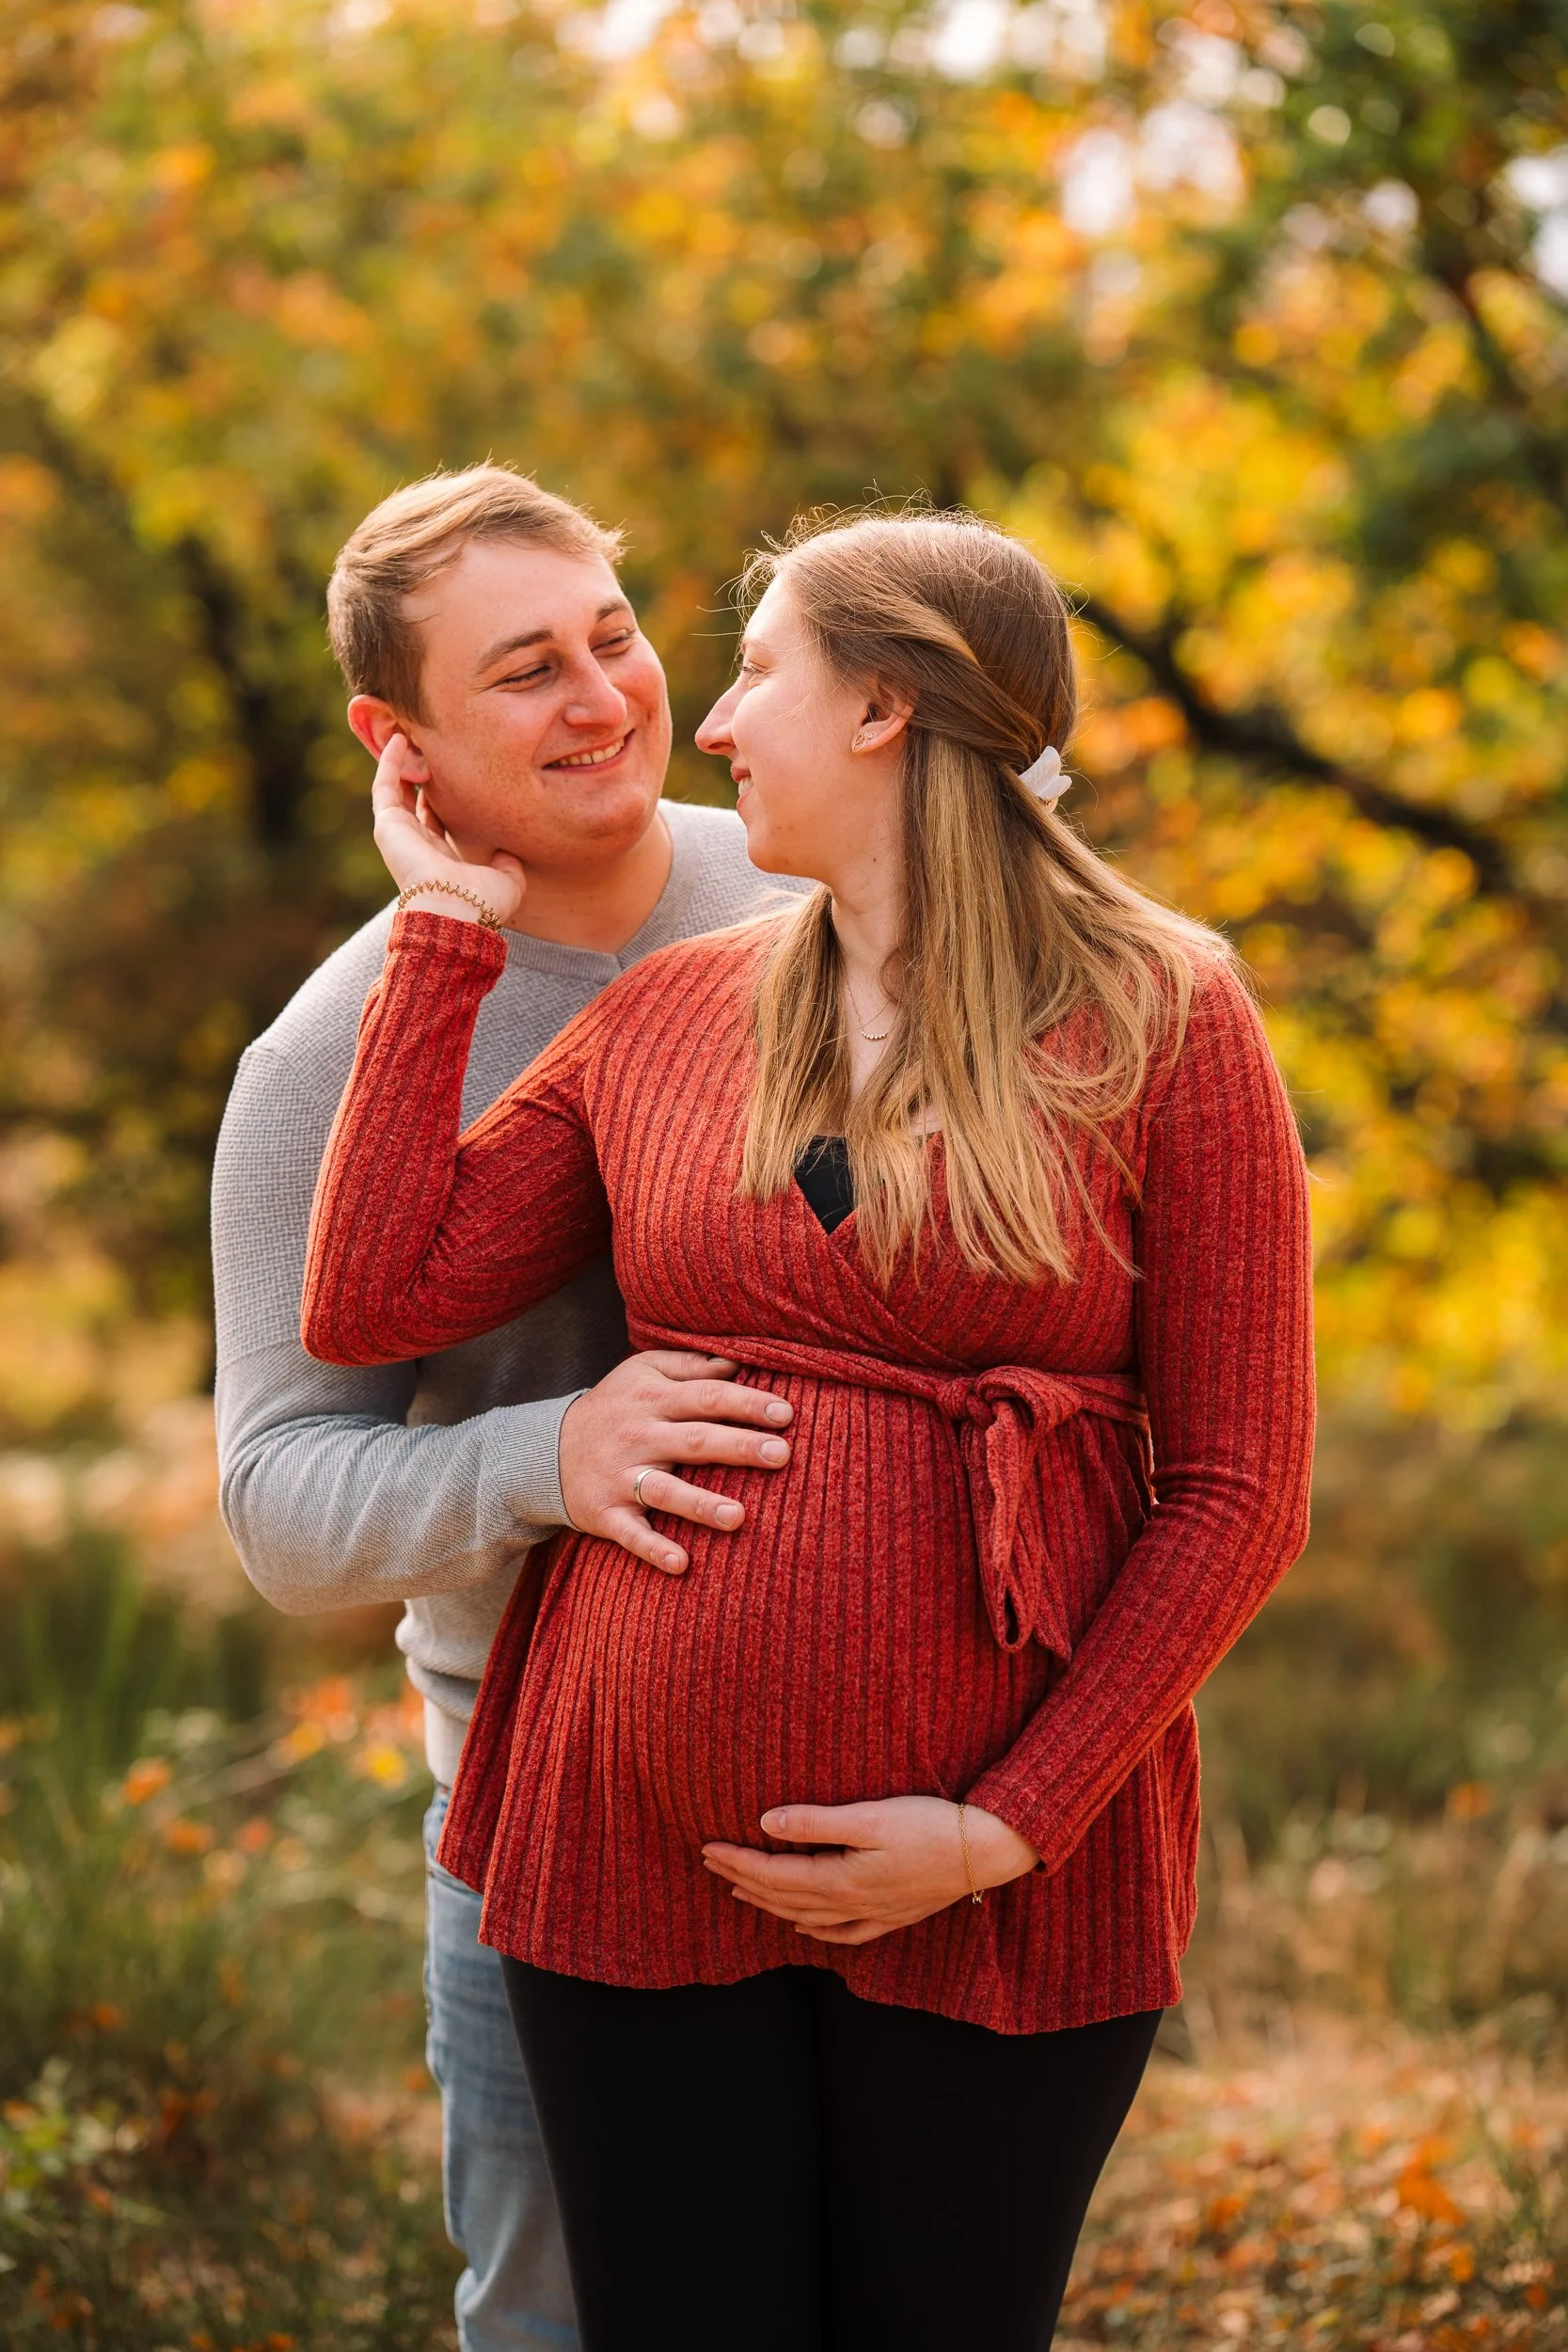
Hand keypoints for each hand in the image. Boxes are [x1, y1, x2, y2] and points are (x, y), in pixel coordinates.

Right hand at [372, 731, 525, 925]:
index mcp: (440, 857)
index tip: (453, 771)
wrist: (454, 909)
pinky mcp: (387, 824)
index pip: (436, 820)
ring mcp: (398, 834)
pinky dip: (389, 762)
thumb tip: (508, 853)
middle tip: (427, 745)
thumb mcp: (506, 882)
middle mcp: (416, 844)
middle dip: (419, 774)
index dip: (442, 796)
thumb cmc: (480, 903)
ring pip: (395, 788)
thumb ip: (507, 865)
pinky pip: (385, 785)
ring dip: (401, 762)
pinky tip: (400, 739)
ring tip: (409, 732)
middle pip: (413, 800)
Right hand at [558, 1350, 793, 1574]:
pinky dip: (654, 1549)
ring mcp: (622, 1478)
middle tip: (782, 1455)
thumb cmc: (612, 1408)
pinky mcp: (606, 1514)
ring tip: (738, 1517)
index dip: (746, 1403)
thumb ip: (688, 1366)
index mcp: (652, 1398)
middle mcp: (639, 1437)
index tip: (785, 1413)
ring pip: (665, 1491)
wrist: (545, 1451)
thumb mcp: (641, 1372)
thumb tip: (736, 1363)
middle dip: (739, 1447)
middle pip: (695, 1440)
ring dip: (701, 1505)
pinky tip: (682, 1564)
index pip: (706, 1397)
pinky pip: (632, 1534)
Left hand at [702, 1796, 1038, 1945]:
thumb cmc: (930, 1824)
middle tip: (710, 1864)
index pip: (775, 1873)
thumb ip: (817, 1822)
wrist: (986, 1850)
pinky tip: (804, 1927)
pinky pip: (843, 1932)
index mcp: (842, 1879)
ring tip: (743, 1891)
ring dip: (771, 1904)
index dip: (737, 1861)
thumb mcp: (870, 1816)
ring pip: (808, 1917)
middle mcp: (852, 1904)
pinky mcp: (893, 1915)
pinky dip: (816, 1930)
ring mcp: (874, 1914)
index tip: (707, 1847)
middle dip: (744, 1880)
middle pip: (784, 1897)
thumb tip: (766, 1822)